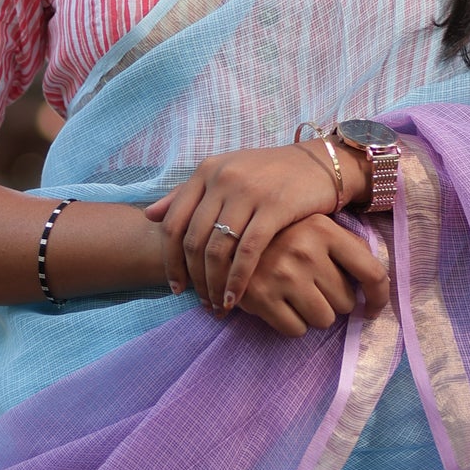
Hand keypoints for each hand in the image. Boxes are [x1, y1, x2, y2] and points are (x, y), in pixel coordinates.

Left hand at [146, 143, 366, 311]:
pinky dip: (237, 279)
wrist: (320, 163)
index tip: (176, 287)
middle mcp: (222, 179)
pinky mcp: (275, 206)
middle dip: (194, 279)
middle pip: (194, 240)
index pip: (174, 223)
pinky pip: (248, 251)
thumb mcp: (225, 175)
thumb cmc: (270, 174)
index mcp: (205, 171)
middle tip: (200, 303)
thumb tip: (149, 215)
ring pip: (218, 249)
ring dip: (214, 284)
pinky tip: (235, 297)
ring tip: (218, 305)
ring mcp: (248, 192)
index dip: (171, 260)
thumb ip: (186, 194)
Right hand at [232, 215, 389, 337]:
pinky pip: (296, 330)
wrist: (224, 237)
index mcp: (324, 230)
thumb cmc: (280, 235)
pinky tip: (279, 306)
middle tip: (312, 289)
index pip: (372, 273)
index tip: (373, 310)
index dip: (380, 298)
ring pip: (323, 320)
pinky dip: (291, 325)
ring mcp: (282, 274)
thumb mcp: (314, 226)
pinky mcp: (261, 297)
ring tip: (295, 297)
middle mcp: (305, 250)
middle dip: (333, 302)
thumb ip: (347, 246)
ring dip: (314, 315)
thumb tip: (377, 285)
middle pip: (346, 302)